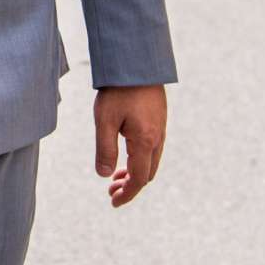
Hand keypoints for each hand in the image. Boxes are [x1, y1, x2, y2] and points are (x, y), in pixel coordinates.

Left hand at [94, 84, 167, 207]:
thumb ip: (105, 150)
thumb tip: (104, 175)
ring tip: (116, 176)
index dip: (127, 194)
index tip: (113, 203)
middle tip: (111, 190)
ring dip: (135, 172)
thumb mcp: (105, 120)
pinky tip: (126, 153)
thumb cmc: (118, 90)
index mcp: (146, 142)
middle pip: (147, 173)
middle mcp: (157, 138)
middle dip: (130, 186)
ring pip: (151, 161)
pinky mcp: (158, 118)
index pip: (139, 179)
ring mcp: (160, 128)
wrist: (137, 61)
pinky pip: (152, 148)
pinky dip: (140, 159)